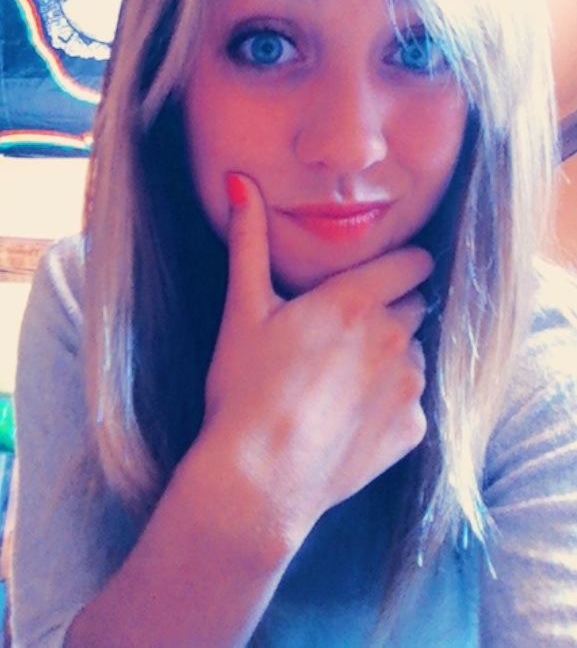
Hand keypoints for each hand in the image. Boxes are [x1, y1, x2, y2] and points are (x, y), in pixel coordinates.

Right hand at [200, 174, 432, 539]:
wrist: (257, 480)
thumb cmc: (244, 389)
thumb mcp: (243, 309)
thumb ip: (249, 240)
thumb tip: (240, 181)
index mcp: (356, 299)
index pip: (414, 262)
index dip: (401, 266)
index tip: (380, 277)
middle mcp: (394, 336)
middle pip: (415, 305)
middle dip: (391, 311)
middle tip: (346, 334)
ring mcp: (409, 386)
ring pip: (416, 354)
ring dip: (394, 357)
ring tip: (344, 380)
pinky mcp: (413, 430)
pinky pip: (414, 403)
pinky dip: (391, 404)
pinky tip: (350, 417)